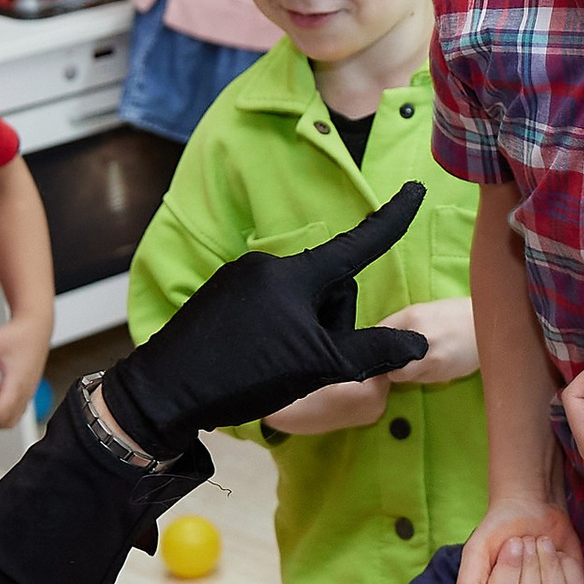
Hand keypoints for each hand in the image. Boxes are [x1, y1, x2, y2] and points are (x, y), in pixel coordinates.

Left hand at [0, 308, 52, 427]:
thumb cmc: (20, 334)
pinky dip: (0, 414)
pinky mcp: (26, 392)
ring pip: (11, 421)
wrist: (36, 327)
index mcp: (17, 383)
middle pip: (6, 422)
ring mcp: (27, 394)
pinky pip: (14, 413)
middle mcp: (25, 392)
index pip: (0, 413)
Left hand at [103, 183, 429, 458]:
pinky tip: (259, 363)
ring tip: (280, 366)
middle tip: (313, 361)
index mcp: (296, 273)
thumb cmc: (246, 373)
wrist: (165, 393)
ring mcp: (240, 279)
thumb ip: (372, 351)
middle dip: (333, 322)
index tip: (416, 190)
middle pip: (329, 287)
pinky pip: (270, 308)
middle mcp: (267, 265)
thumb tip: (417, 345)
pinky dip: (279, 334)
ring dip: (306, 331)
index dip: (392, 220)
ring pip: (299, 301)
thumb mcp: (319, 366)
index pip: (358, 244)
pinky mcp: (220, 297)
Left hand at [383, 297, 476, 385]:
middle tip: (395, 359)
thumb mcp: (426, 309)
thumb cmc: (458, 315)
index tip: (376, 348)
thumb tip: (381, 337)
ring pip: (402, 375)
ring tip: (419, 359)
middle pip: (388, 360)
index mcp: (412, 317)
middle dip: (389, 362)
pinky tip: (434, 363)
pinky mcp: (441, 374)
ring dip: (405, 371)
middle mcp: (418, 339)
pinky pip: (421, 380)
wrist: (487, 327)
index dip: (376, 343)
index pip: (378, 334)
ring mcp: (430, 360)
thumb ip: (402, 323)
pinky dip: (422, 375)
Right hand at [456, 498, 583, 583]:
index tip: (511, 542)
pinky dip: (567, 563)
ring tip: (541, 543)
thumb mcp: (476, 550)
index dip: (509, 567)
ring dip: (549, 563)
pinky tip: (557, 552)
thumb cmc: (500, 530)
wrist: (530, 509)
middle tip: (526, 541)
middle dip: (530, 562)